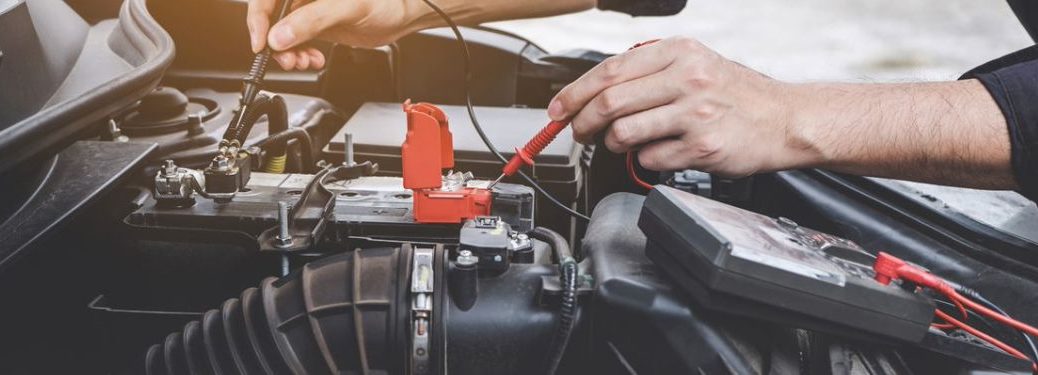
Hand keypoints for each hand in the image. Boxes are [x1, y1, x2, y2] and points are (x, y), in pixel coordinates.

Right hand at [247, 0, 422, 69]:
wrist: (402, 14)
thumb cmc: (384, 1)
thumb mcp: (346, 8)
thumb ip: (311, 20)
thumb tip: (279, 36)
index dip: (258, 19)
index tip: (262, 42)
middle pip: (272, 18)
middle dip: (275, 42)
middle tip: (287, 59)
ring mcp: (309, 10)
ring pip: (283, 33)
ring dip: (289, 52)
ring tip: (302, 62)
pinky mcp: (317, 25)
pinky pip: (298, 42)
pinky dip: (301, 54)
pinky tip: (312, 60)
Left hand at [548, 36, 811, 177]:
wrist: (786, 120)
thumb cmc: (736, 95)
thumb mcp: (695, 64)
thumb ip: (649, 73)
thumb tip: (594, 92)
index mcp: (679, 52)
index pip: (610, 71)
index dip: (575, 93)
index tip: (557, 109)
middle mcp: (687, 78)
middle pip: (610, 102)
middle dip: (583, 123)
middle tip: (579, 133)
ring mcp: (695, 113)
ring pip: (625, 133)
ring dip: (614, 144)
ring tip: (623, 143)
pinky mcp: (702, 146)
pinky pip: (651, 159)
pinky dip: (646, 161)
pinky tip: (661, 152)